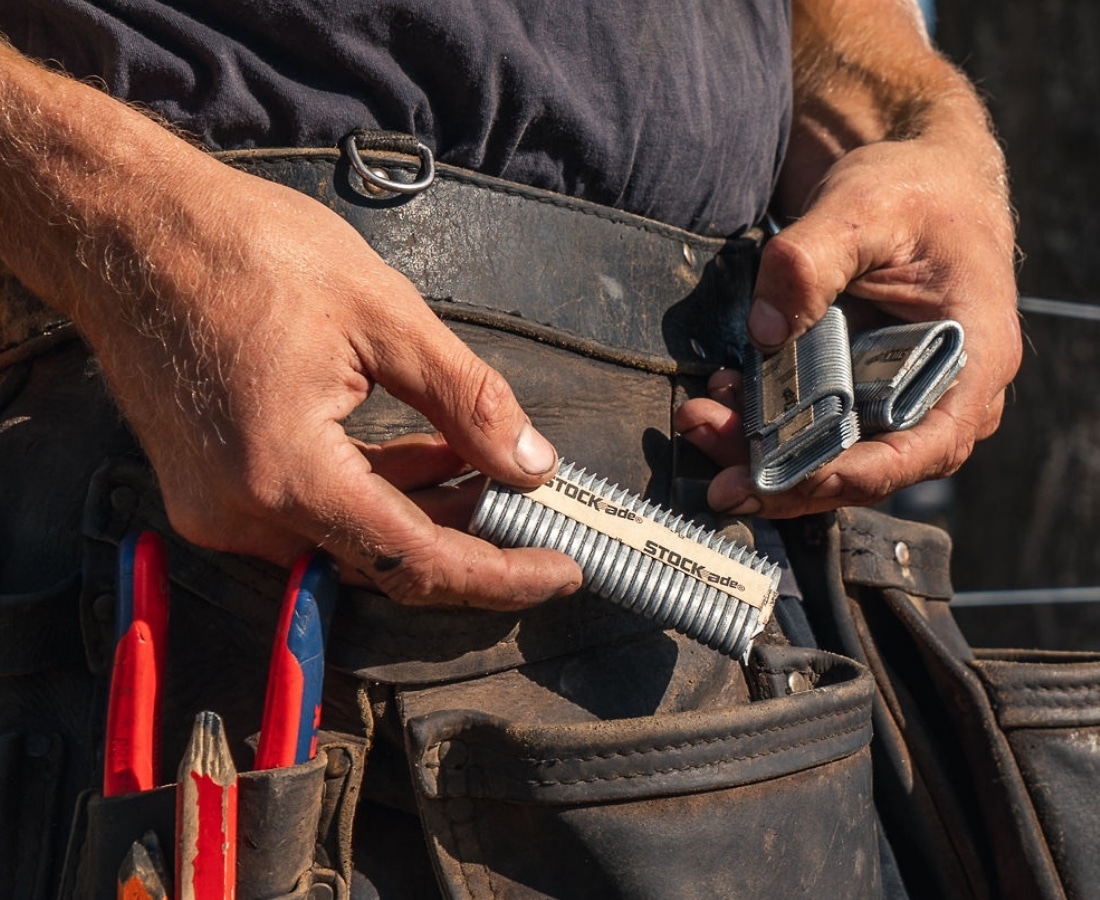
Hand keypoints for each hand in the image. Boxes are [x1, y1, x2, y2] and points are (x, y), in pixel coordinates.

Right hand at [0, 49, 581, 608]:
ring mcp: (217, 507)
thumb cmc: (245, 252)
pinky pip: (310, 516)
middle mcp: (243, 514)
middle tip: (531, 510)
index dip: (500, 576)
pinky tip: (422, 455)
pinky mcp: (211, 488)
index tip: (561, 572)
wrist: (128, 229)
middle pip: (383, 564)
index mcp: (287, 475)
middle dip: (466, 542)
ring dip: (421, 513)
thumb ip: (468, 401)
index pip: (417, 561)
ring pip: (348, 542)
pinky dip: (372, 495)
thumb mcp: (384, 315)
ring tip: (482, 468)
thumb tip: (531, 464)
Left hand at [676, 123, 1020, 516]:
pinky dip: (766, 420)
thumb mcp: (865, 209)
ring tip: (702, 420)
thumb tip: (764, 331)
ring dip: (763, 451)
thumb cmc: (915, 191)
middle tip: (718, 475)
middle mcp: (943, 395)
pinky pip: (813, 423)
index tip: (780, 482)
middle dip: (784, 475)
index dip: (850, 478)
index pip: (921, 449)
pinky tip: (723, 395)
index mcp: (974, 360)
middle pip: (865, 464)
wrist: (915, 182)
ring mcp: (899, 397)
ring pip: (831, 451)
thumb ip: (809, 263)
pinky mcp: (860, 390)